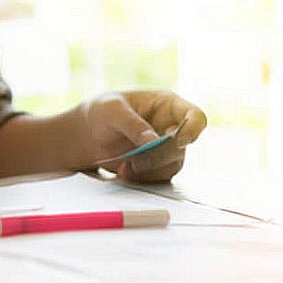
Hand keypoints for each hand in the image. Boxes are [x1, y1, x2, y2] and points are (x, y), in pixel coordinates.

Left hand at [72, 90, 206, 182]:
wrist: (87, 134)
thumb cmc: (101, 111)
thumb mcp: (112, 110)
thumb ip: (133, 124)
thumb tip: (153, 141)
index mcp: (167, 105)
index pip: (196, 117)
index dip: (193, 129)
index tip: (179, 140)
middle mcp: (171, 126)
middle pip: (182, 146)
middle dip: (158, 155)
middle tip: (136, 159)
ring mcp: (166, 147)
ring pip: (172, 165)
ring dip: (149, 169)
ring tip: (125, 166)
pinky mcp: (157, 165)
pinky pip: (160, 177)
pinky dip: (143, 178)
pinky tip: (125, 171)